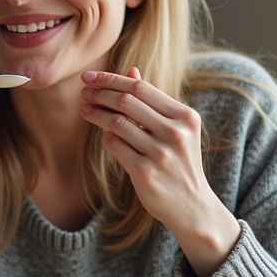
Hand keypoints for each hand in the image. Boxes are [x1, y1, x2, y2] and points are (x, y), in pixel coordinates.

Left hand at [80, 67, 239, 276]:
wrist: (192, 206)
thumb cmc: (180, 162)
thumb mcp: (175, 129)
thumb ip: (153, 101)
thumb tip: (131, 71)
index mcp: (185, 116)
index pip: (141, 87)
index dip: (112, 79)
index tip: (90, 76)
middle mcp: (175, 133)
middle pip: (127, 101)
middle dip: (100, 93)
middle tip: (85, 92)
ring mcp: (161, 154)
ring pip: (117, 123)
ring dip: (97, 114)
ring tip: (85, 110)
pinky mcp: (146, 173)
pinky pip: (115, 146)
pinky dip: (107, 138)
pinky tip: (105, 136)